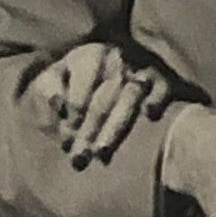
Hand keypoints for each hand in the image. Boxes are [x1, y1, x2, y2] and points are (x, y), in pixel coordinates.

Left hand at [32, 43, 172, 166]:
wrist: (115, 61)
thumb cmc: (79, 73)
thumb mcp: (58, 74)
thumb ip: (50, 88)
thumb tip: (58, 105)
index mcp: (91, 55)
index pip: (81, 87)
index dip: (72, 116)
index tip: (65, 143)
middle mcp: (119, 60)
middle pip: (102, 101)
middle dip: (89, 133)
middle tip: (78, 161)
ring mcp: (143, 69)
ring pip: (128, 100)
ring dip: (115, 129)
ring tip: (102, 154)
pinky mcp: (165, 80)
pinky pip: (163, 89)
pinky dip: (158, 99)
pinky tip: (150, 115)